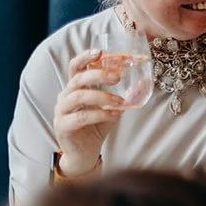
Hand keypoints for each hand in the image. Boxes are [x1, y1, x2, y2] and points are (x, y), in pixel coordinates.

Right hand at [52, 50, 125, 174]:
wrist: (85, 153)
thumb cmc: (97, 125)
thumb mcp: (112, 107)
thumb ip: (122, 94)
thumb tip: (143, 81)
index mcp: (75, 88)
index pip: (75, 67)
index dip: (85, 57)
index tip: (100, 52)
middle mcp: (65, 96)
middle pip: (78, 79)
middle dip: (99, 75)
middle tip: (117, 77)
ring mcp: (61, 111)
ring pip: (79, 96)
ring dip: (102, 96)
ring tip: (120, 101)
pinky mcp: (63, 126)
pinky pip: (81, 116)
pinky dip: (99, 114)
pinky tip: (114, 114)